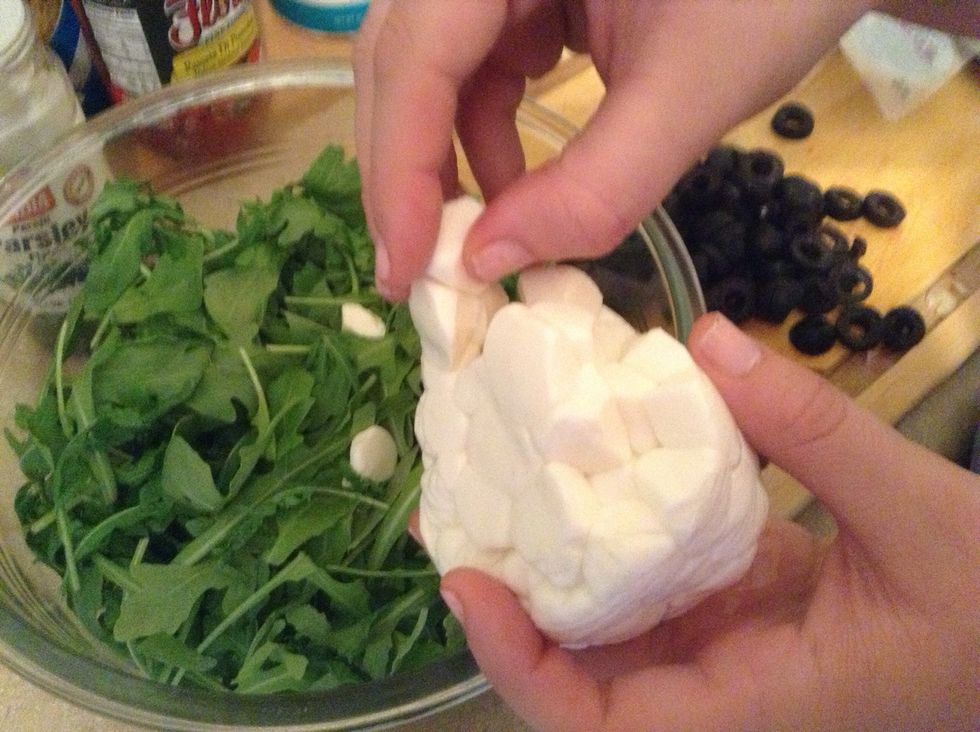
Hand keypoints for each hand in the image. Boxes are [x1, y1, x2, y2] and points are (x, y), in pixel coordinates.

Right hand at [353, 0, 874, 298]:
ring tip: (474, 236)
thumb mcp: (692, 90)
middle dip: (405, 168)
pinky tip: (511, 183)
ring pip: (427, 68)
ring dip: (440, 158)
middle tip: (416, 270)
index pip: (417, 51)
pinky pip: (474, 67)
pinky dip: (482, 135)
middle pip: (399, 55)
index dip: (400, 166)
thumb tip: (487, 261)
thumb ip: (596, 185)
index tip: (407, 270)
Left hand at [437, 313, 979, 730]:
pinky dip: (615, 532)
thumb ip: (817, 429)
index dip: (520, 669)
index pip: (605, 724)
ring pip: (615, 623)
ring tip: (503, 483)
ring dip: (554, 565)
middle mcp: (724, 688)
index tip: (468, 588)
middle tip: (460, 511)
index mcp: (760, 702)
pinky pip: (657, 578)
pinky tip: (592, 469)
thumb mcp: (922, 513)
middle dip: (512, 606)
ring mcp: (730, 645)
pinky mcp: (742, 603)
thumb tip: (708, 340)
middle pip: (585, 674)